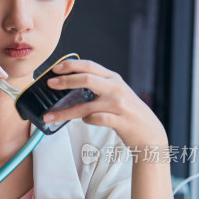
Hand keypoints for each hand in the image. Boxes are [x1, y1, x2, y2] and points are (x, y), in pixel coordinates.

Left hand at [43, 59, 167, 148]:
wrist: (150, 132)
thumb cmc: (127, 113)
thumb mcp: (115, 94)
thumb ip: (98, 87)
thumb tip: (70, 85)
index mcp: (113, 79)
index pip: (89, 65)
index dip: (71, 65)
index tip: (54, 68)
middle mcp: (116, 88)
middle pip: (87, 79)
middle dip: (65, 81)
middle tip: (49, 84)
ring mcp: (119, 105)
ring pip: (86, 105)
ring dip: (64, 112)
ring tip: (49, 116)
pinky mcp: (120, 121)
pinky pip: (96, 119)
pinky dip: (86, 120)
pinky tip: (84, 121)